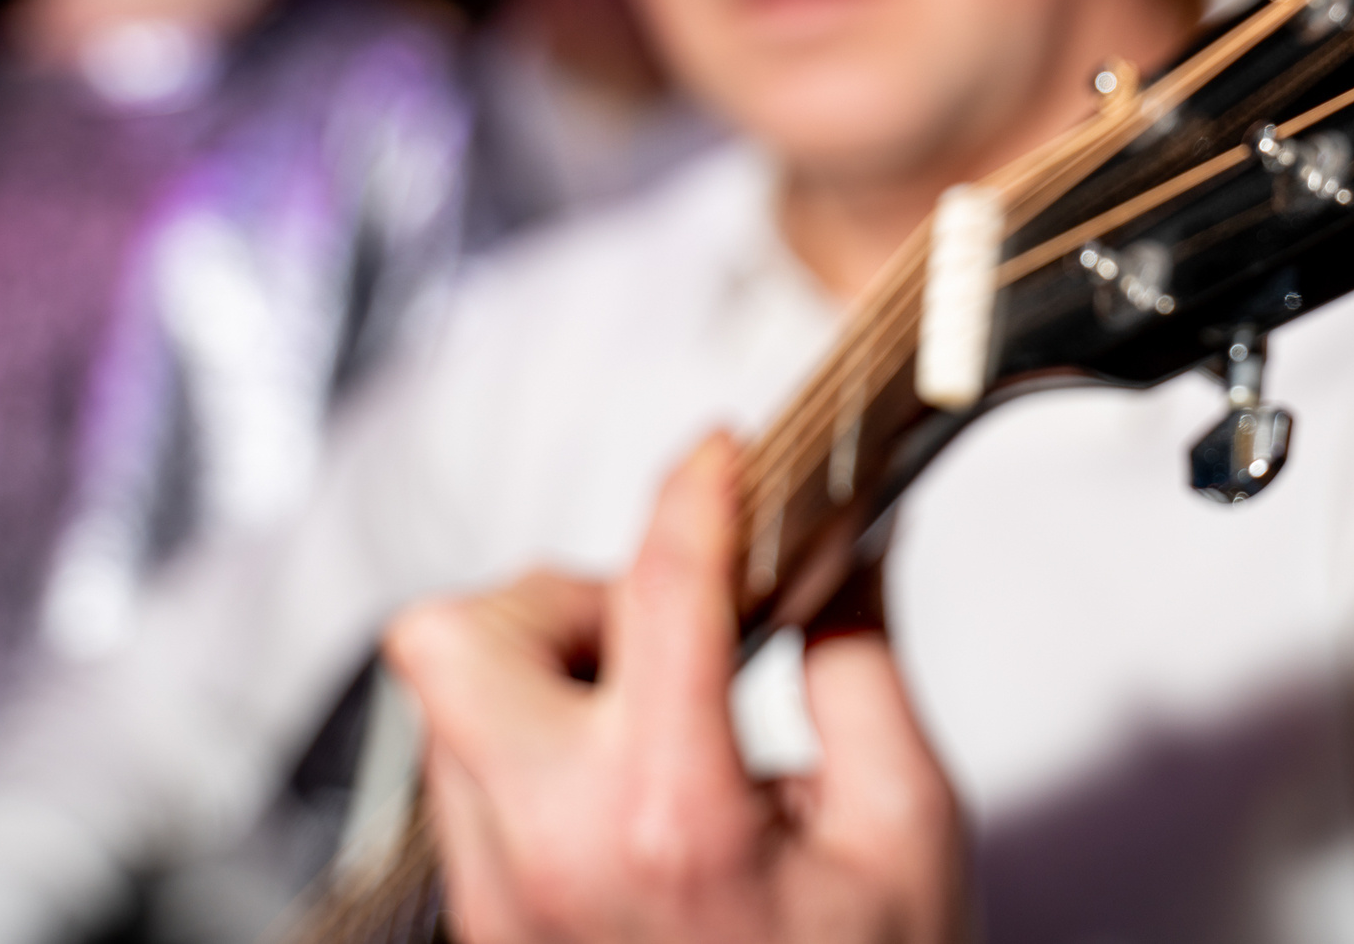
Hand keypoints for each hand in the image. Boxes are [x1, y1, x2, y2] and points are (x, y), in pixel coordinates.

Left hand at [381, 435, 966, 943]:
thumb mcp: (908, 830)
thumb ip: (865, 666)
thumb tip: (845, 548)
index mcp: (668, 819)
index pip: (656, 590)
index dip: (695, 493)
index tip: (722, 457)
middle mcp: (549, 855)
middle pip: (459, 636)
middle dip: (557, 595)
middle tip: (657, 629)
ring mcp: (498, 900)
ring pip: (445, 699)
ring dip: (540, 666)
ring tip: (652, 710)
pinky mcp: (483, 927)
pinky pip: (459, 777)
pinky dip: (529, 739)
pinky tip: (626, 778)